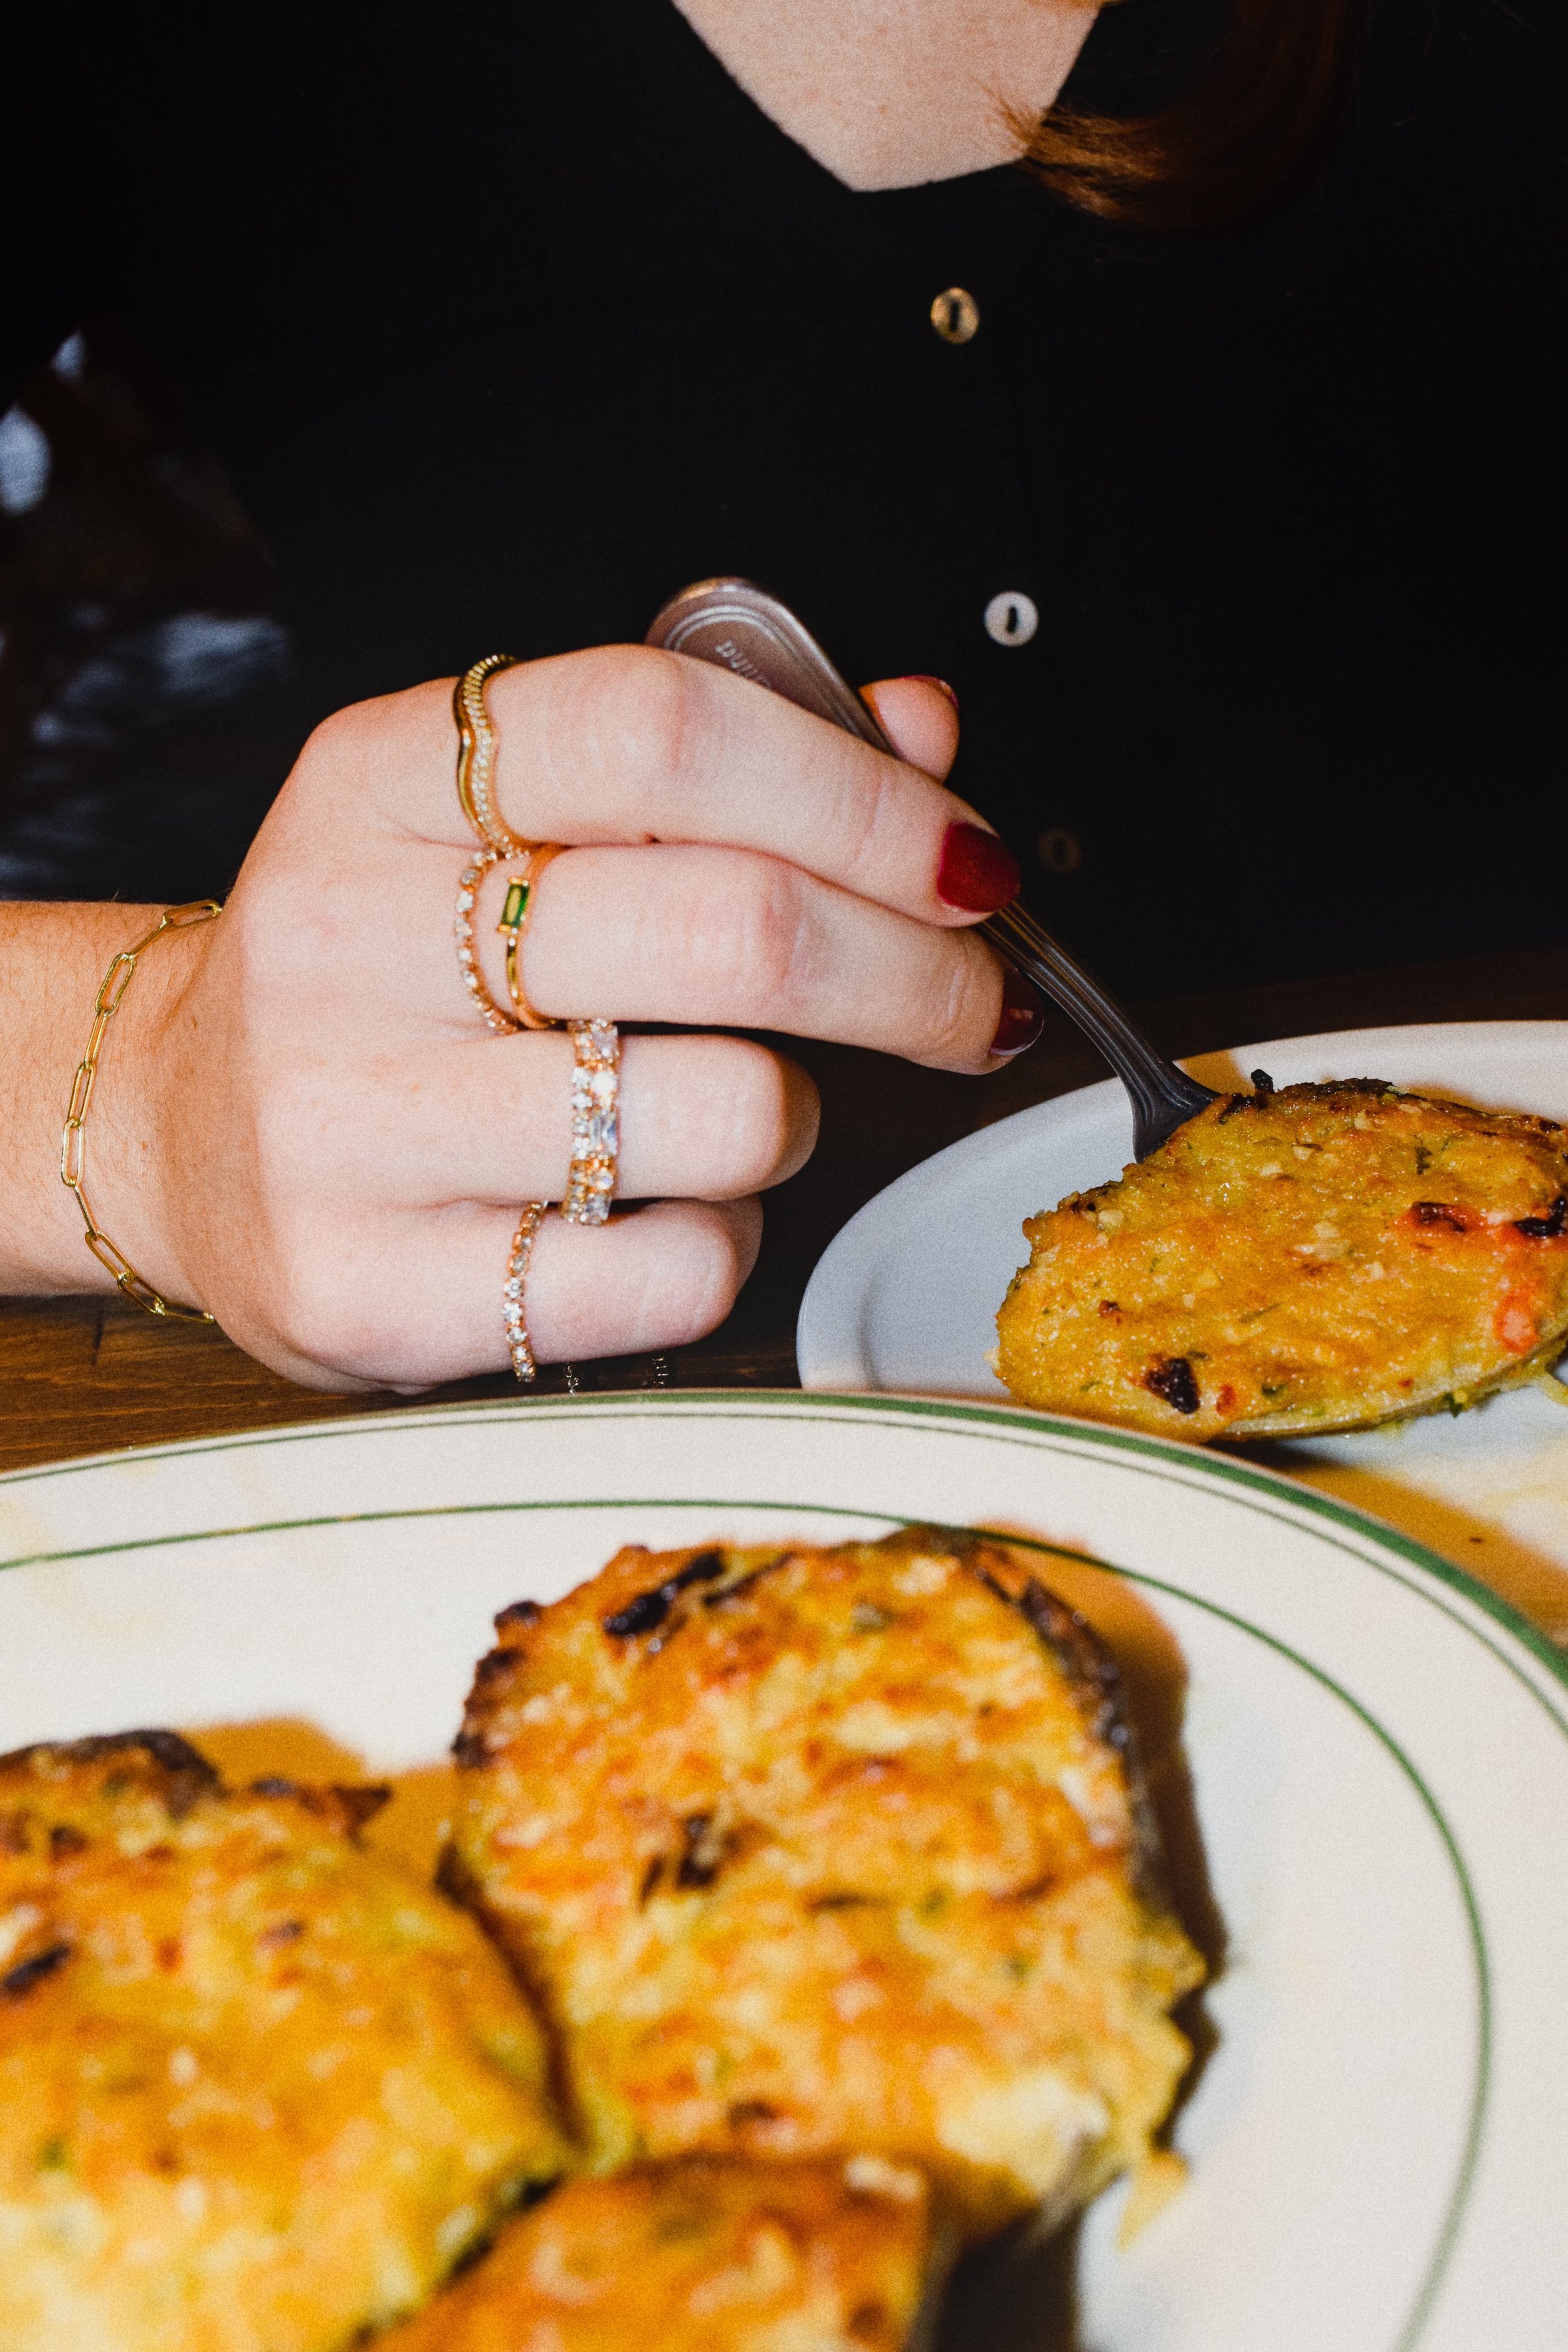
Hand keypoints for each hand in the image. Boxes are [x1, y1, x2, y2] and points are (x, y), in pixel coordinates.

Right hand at [110, 647, 1035, 1388]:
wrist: (174, 1130)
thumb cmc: (383, 966)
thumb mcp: (494, 814)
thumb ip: (713, 759)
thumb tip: (917, 730)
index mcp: (381, 779)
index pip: (661, 730)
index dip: (859, 795)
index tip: (959, 859)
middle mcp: (345, 937)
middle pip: (736, 928)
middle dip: (914, 972)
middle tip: (967, 999)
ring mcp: (346, 1125)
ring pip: (726, 1111)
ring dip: (797, 1116)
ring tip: (740, 1106)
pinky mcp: (376, 1290)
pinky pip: (675, 1270)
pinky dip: (725, 1240)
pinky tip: (661, 1207)